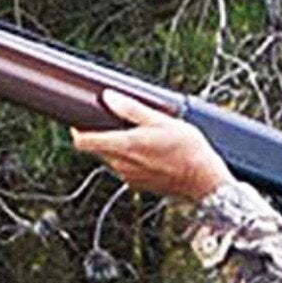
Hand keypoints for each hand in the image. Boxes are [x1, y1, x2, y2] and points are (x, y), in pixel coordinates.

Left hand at [69, 87, 234, 201]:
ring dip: (116, 147)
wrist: (204, 180)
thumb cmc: (188, 150)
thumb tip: (108, 97)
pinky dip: (129, 159)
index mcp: (126, 146)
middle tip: (117, 122)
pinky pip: (123, 168)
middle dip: (102, 135)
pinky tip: (148, 153)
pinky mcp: (136, 185)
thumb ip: (132, 110)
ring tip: (139, 137)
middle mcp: (122, 164)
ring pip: (110, 158)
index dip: (77, 130)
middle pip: (97, 148)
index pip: (84, 142)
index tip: (79, 121)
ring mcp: (128, 177)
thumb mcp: (162, 121)